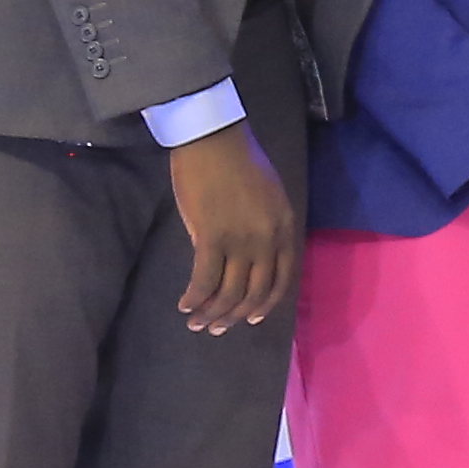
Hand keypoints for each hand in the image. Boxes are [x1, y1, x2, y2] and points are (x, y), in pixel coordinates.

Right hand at [166, 120, 299, 332]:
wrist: (214, 138)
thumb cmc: (239, 161)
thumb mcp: (268, 197)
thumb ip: (263, 229)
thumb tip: (242, 259)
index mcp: (285, 228)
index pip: (282, 279)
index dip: (266, 304)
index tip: (251, 318)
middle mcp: (268, 240)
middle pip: (254, 292)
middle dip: (234, 316)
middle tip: (216, 328)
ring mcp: (241, 240)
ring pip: (228, 293)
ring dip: (211, 314)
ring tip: (196, 324)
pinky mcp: (211, 238)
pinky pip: (204, 280)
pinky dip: (194, 298)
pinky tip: (184, 305)